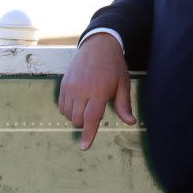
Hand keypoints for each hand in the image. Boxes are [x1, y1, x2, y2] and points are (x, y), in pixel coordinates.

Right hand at [57, 33, 135, 149]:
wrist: (98, 46)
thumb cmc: (114, 66)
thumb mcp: (123, 84)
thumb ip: (124, 105)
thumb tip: (131, 122)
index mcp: (99, 91)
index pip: (92, 118)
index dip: (88, 134)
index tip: (84, 147)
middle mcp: (82, 90)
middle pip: (78, 119)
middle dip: (87, 123)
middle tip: (97, 109)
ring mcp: (70, 87)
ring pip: (68, 115)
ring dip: (77, 117)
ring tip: (89, 104)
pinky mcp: (63, 85)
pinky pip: (62, 107)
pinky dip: (68, 110)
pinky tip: (79, 102)